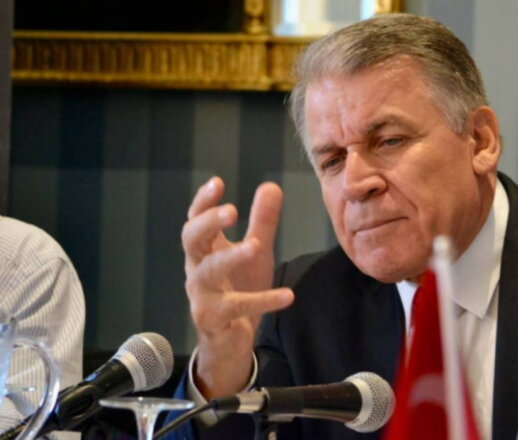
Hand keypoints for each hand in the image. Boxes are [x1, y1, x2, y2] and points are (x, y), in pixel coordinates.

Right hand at [182, 177, 293, 398]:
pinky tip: (288, 296)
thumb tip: (270, 185)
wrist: (228, 340)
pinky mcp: (214, 319)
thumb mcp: (254, 252)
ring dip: (230, 257)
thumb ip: (262, 222)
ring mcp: (202, 295)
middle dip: (207, 223)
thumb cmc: (237, 288)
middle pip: (191, 240)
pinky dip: (264, 301)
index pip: (196, 221)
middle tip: (230, 211)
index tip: (218, 182)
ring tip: (255, 246)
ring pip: (208, 272)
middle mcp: (197, 269)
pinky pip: (238, 307)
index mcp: (204, 250)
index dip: (203, 202)